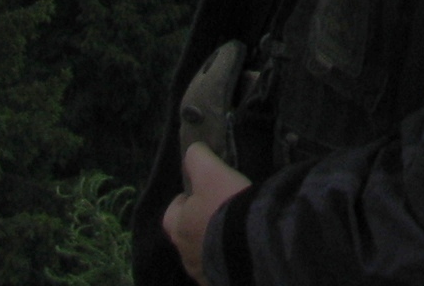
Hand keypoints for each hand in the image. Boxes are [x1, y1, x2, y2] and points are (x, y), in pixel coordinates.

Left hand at [163, 143, 248, 281]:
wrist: (252, 244)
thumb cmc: (226, 205)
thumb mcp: (211, 171)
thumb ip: (197, 157)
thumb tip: (192, 150)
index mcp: (179, 226)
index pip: (171, 213)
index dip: (183, 201)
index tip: (200, 193)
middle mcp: (185, 253)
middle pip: (187, 236)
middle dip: (199, 224)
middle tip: (220, 211)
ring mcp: (202, 271)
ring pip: (203, 254)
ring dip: (213, 244)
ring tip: (234, 232)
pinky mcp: (220, 281)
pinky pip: (220, 268)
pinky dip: (227, 259)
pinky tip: (242, 249)